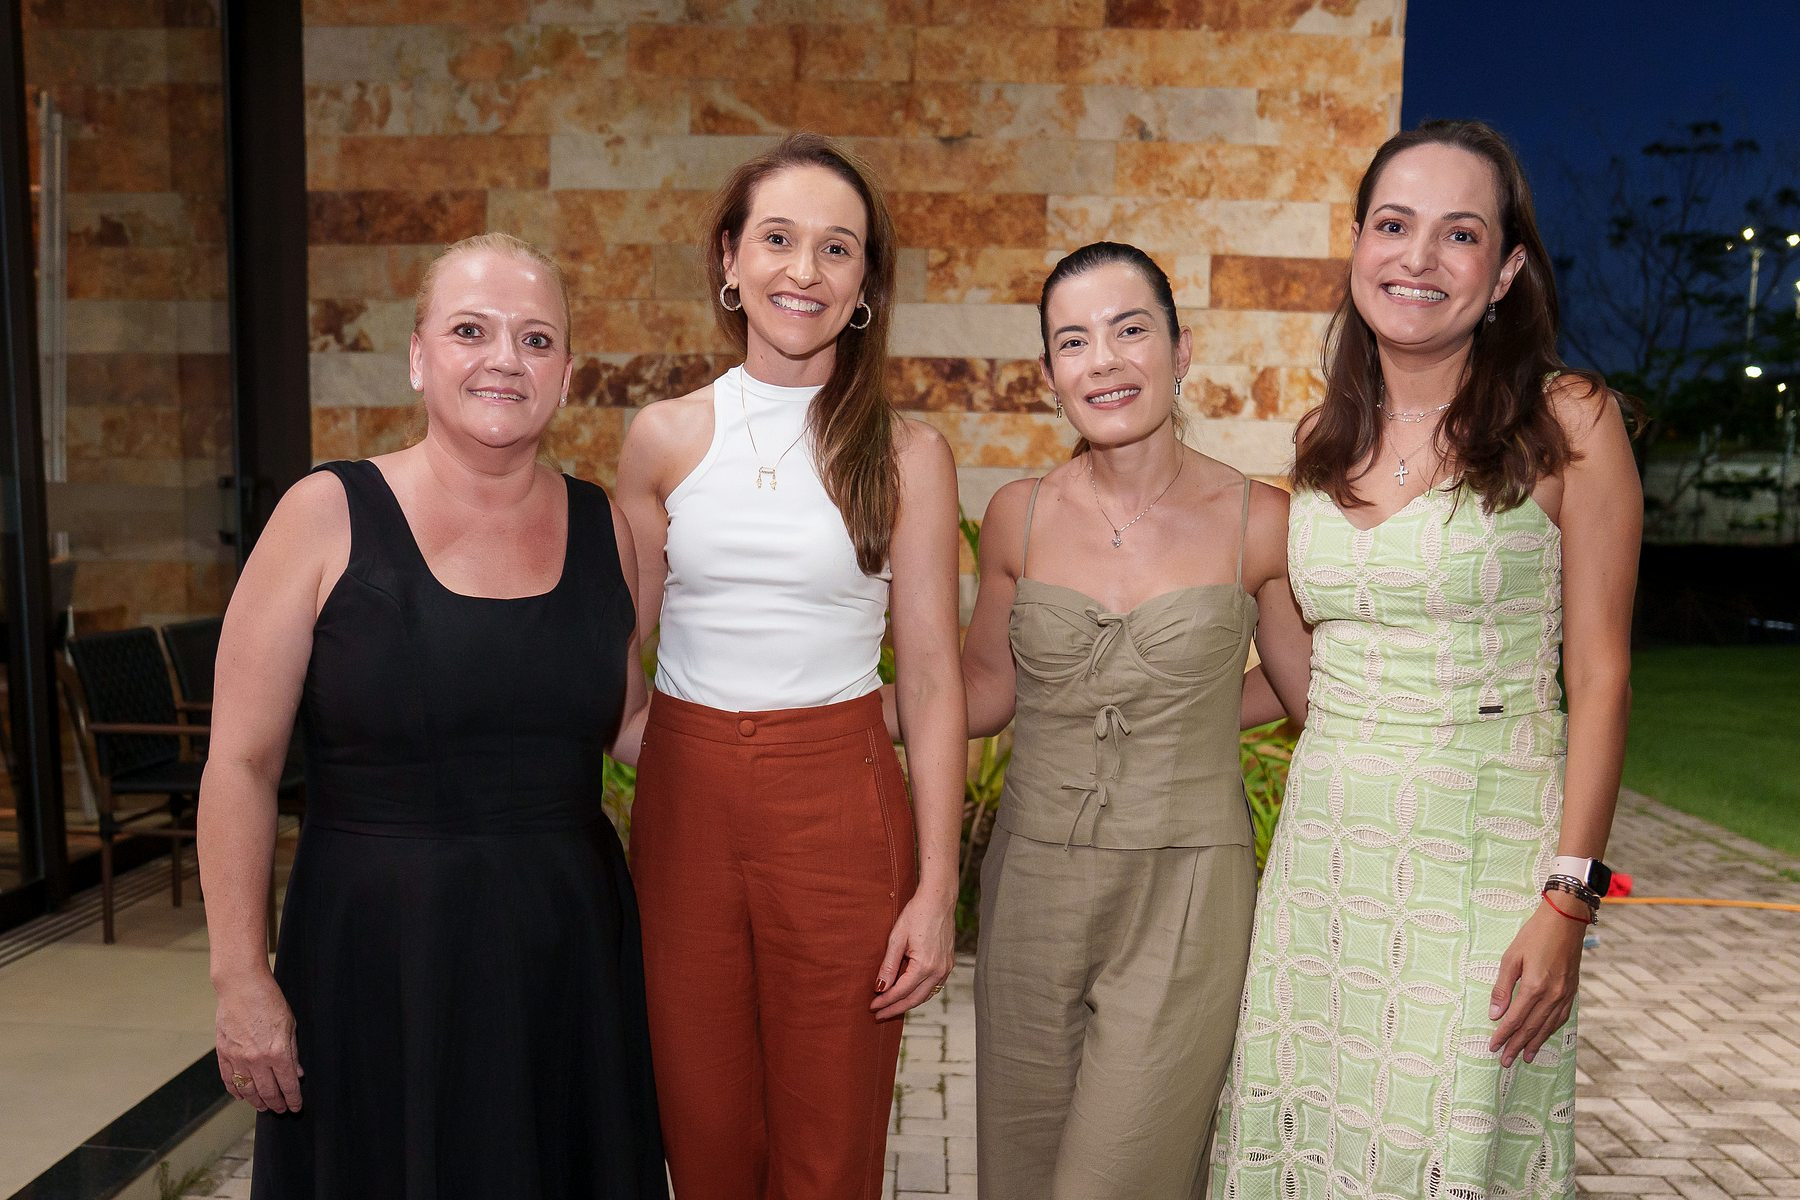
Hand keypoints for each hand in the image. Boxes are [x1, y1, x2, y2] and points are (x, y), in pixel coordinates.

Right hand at [214, 969, 303, 1111]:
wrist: (241, 987)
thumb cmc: (269, 1001)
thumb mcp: (290, 1025)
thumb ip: (293, 1052)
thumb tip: (298, 1074)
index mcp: (278, 1052)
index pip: (288, 1084)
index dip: (293, 1098)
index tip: (296, 1107)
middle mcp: (257, 1059)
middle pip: (268, 1091)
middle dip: (277, 1104)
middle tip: (281, 1110)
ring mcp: (238, 1058)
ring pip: (247, 1090)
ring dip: (257, 1102)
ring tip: (264, 1107)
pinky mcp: (223, 1054)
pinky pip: (229, 1080)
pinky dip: (236, 1091)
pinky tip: (242, 1097)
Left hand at [869, 890, 954, 1020]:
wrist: (938, 900)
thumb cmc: (916, 914)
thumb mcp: (897, 938)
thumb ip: (888, 965)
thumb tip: (879, 987)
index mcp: (925, 966)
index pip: (901, 992)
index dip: (885, 1001)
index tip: (872, 1007)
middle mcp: (938, 971)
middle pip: (914, 999)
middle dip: (895, 1008)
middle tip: (879, 1015)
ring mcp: (946, 969)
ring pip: (925, 996)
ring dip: (907, 1003)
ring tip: (891, 1007)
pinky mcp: (948, 964)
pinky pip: (933, 986)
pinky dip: (919, 993)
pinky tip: (908, 993)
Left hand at [1487, 899, 1587, 1066]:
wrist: (1565, 921)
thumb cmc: (1534, 935)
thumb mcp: (1511, 957)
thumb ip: (1503, 988)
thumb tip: (1495, 1015)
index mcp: (1534, 987)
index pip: (1515, 1019)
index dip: (1503, 1035)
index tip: (1493, 1047)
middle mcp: (1552, 996)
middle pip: (1531, 1028)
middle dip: (1517, 1046)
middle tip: (1505, 1061)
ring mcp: (1565, 995)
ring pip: (1547, 1026)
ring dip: (1535, 1043)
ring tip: (1525, 1058)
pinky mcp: (1572, 991)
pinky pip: (1560, 1018)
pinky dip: (1550, 1030)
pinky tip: (1543, 1036)